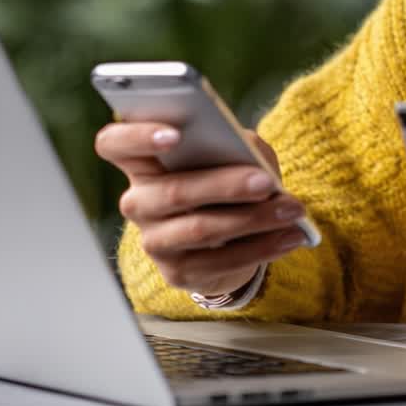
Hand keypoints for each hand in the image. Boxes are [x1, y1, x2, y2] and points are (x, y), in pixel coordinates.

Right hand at [95, 122, 308, 296]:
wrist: (229, 234)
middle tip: (266, 182)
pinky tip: (291, 236)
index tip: (175, 134)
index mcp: (142, 162)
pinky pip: (221, 261)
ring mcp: (154, 241)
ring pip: (201, 229)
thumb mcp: (232, 153)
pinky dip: (263, 247)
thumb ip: (236, 143)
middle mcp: (138, 202)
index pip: (114, 143)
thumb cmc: (227, 176)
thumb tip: (250, 153)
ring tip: (292, 210)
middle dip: (225, 186)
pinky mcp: (178, 272)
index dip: (137, 136)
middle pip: (173, 191)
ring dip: (254, 219)